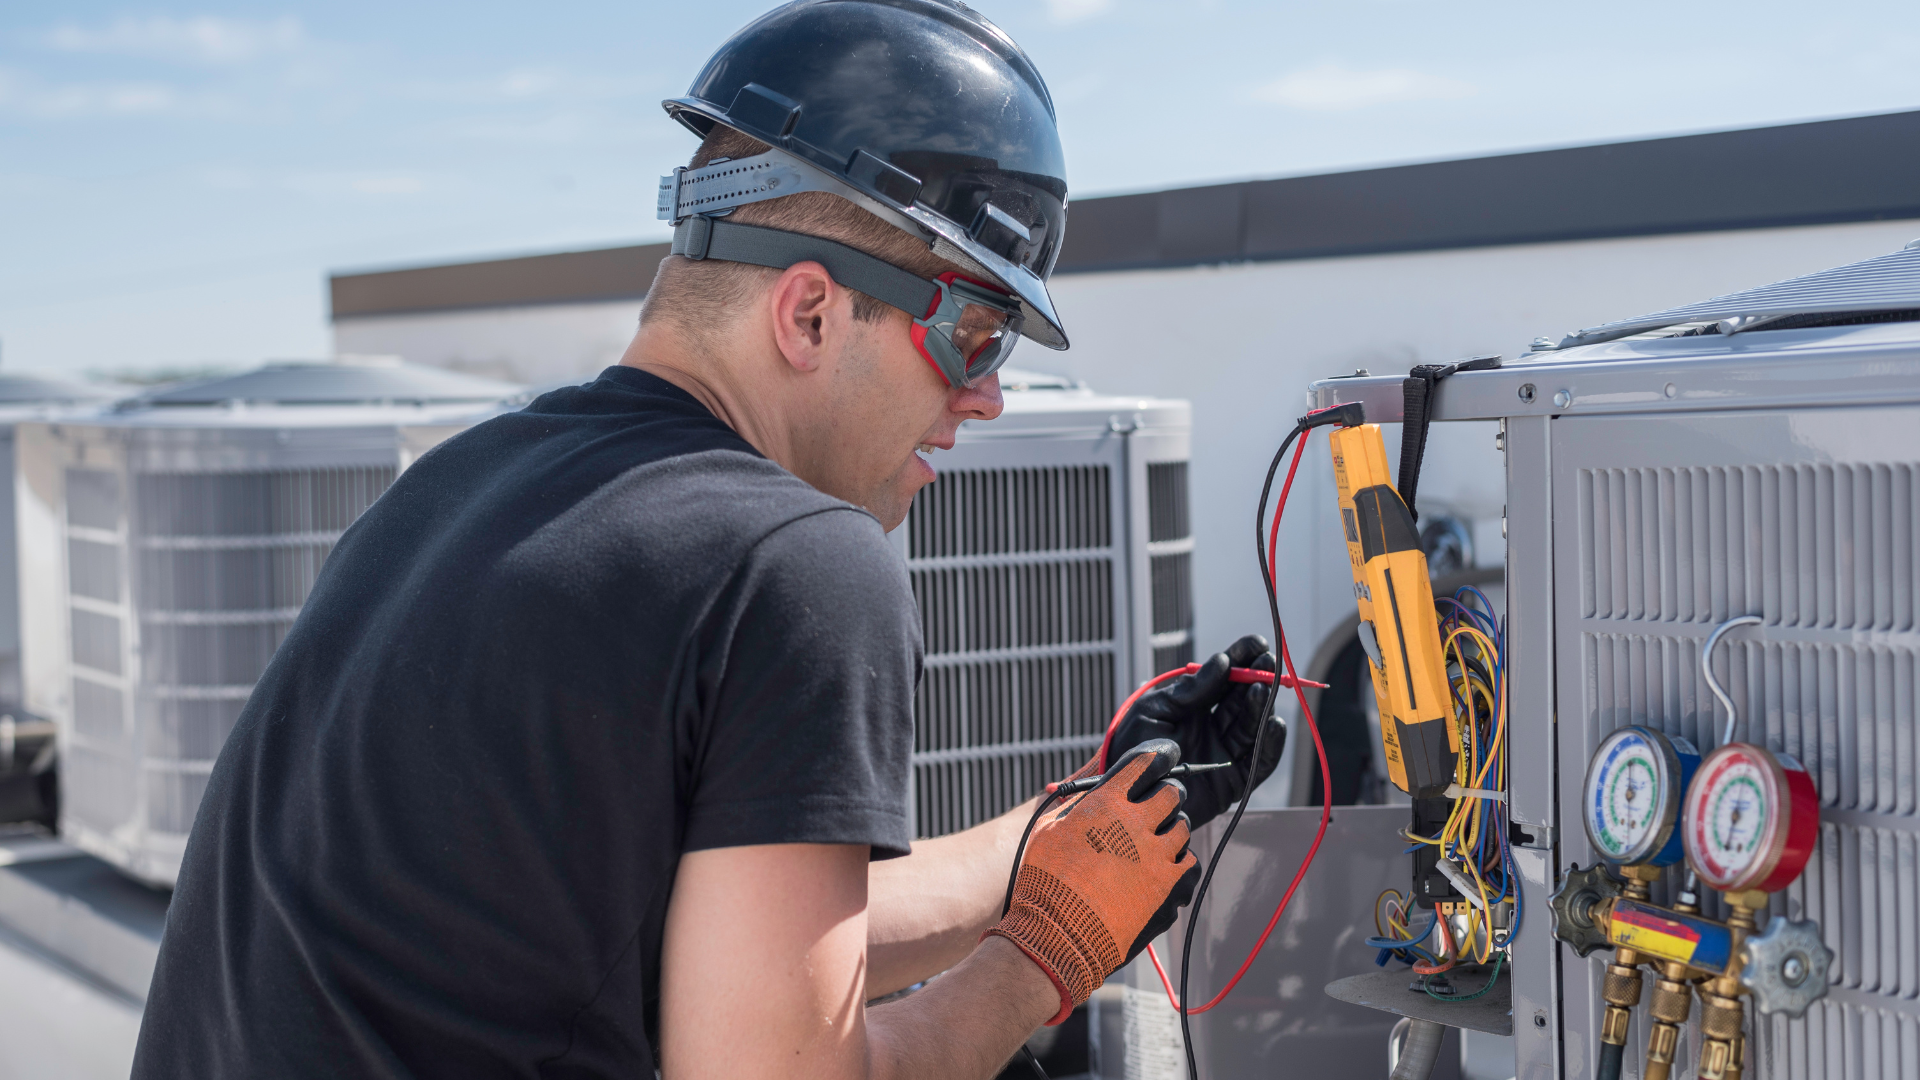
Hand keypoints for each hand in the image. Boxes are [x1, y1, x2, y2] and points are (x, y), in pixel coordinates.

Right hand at [987, 740, 1199, 1024]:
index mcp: (1106, 802)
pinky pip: (1187, 860)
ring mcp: (1155, 853)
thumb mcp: (1048, 829)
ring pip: (1182, 826)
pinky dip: (1177, 859)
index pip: (1142, 764)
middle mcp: (1136, 822)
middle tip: (1159, 803)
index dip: (1153, 758)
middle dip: (1166, 794)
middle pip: (1171, 793)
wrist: (1059, 931)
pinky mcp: (1167, 883)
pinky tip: (1163, 864)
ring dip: (1171, 828)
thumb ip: (1074, 805)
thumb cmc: (1045, 880)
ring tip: (1158, 838)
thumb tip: (1091, 793)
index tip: (1159, 759)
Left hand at [1107, 634, 1284, 827]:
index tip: (1256, 643)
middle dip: (1258, 677)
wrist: (1125, 795)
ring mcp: (1225, 754)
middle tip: (1267, 661)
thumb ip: (1189, 690)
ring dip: (1262, 705)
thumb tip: (1222, 662)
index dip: (1242, 659)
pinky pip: (1260, 762)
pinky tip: (1274, 723)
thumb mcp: (1155, 709)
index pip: (1225, 678)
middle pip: (1244, 699)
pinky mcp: (1234, 782)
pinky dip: (1271, 744)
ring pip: (1253, 726)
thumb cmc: (1132, 749)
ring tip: (1262, 687)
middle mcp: (1213, 728)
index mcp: (1194, 707)